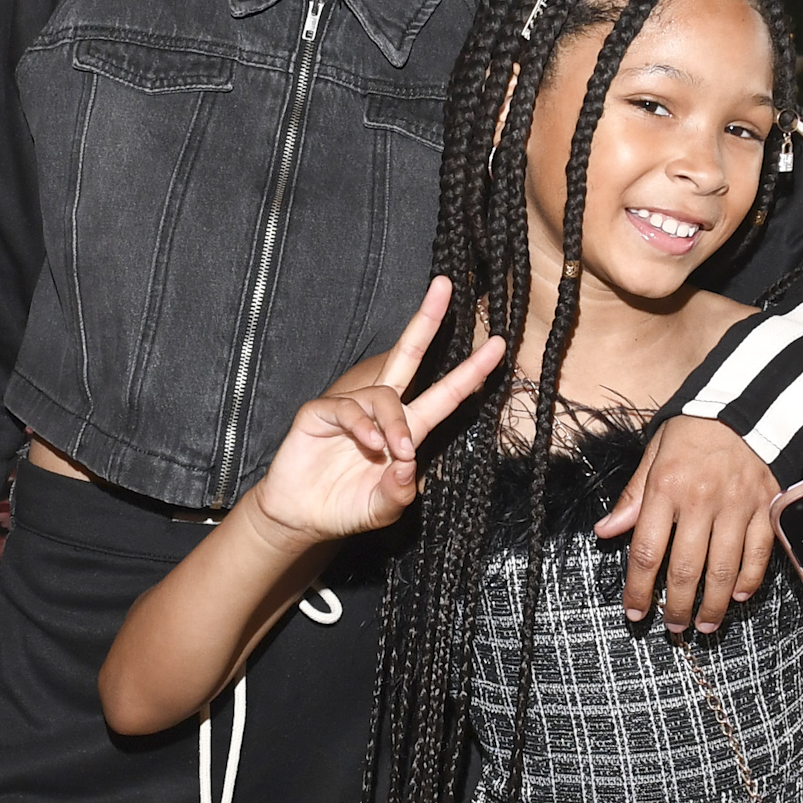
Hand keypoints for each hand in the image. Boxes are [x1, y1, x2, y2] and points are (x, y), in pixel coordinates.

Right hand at [252, 282, 504, 545]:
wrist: (303, 517)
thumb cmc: (347, 508)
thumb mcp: (384, 508)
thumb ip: (400, 492)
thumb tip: (409, 463)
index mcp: (408, 429)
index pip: (445, 394)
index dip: (471, 371)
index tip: (498, 346)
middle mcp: (382, 410)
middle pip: (408, 354)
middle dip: (428, 320)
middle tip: (446, 285)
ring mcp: (351, 407)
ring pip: (384, 395)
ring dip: (395, 423)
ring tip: (396, 452)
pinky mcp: (321, 412)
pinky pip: (349, 408)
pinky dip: (363, 426)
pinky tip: (370, 446)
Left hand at [596, 418, 779, 636]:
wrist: (748, 403)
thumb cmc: (694, 430)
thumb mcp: (655, 454)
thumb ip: (633, 496)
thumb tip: (606, 531)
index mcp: (666, 487)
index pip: (646, 551)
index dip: (638, 588)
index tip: (635, 612)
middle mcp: (701, 500)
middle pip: (684, 570)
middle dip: (676, 607)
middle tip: (673, 627)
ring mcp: (738, 505)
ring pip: (723, 570)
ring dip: (713, 605)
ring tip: (705, 624)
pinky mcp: (769, 506)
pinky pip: (759, 554)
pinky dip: (749, 580)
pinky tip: (738, 596)